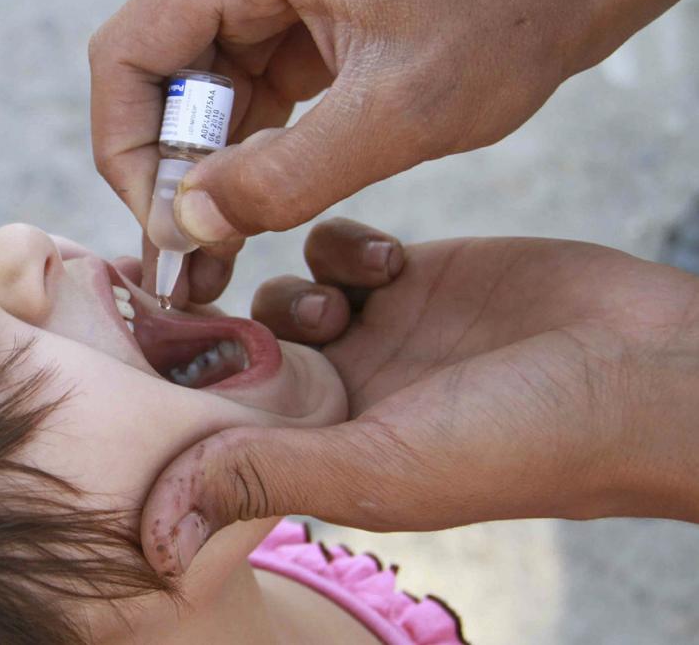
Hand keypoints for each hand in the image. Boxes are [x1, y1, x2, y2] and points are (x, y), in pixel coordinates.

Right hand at [90, 0, 698, 301]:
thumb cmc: (516, 1)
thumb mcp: (401, 105)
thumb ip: (287, 174)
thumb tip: (190, 224)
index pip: (130, 54)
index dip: (128, 146)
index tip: (164, 224)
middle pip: (159, 81)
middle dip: (168, 172)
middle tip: (192, 258)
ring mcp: (279, 5)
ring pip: (203, 98)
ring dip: (207, 175)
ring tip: (221, 255)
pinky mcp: (312, 35)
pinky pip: (254, 100)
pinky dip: (250, 159)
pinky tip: (264, 212)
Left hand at [140, 219, 698, 574]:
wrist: (641, 366)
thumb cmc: (522, 441)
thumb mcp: (381, 468)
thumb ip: (268, 477)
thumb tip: (157, 531)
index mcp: (321, 454)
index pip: (217, 423)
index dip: (178, 388)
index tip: (137, 346)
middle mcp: (338, 396)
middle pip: (239, 353)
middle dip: (226, 327)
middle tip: (220, 301)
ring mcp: (373, 333)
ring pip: (281, 295)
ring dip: (292, 289)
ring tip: (343, 303)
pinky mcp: (407, 276)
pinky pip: (333, 248)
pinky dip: (341, 247)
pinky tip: (384, 262)